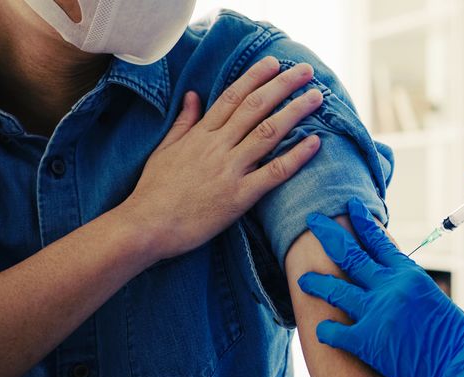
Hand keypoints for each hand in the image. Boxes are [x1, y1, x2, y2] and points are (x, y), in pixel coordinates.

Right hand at [118, 57, 322, 260]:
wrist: (145, 226)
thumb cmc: (153, 191)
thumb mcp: (165, 150)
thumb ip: (183, 122)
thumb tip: (193, 94)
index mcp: (200, 135)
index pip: (232, 97)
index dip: (255, 77)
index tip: (274, 63)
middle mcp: (217, 146)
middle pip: (256, 107)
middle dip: (283, 85)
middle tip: (306, 70)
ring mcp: (229, 170)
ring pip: (268, 132)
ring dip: (295, 112)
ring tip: (318, 96)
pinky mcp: (239, 197)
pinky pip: (274, 172)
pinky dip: (296, 156)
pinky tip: (315, 142)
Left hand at [298, 198, 463, 376]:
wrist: (459, 365)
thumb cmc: (453, 336)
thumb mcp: (433, 297)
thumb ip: (409, 285)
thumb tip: (394, 278)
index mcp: (408, 275)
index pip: (379, 241)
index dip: (362, 223)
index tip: (350, 208)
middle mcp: (389, 287)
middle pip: (350, 254)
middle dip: (328, 235)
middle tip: (313, 221)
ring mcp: (376, 312)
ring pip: (335, 289)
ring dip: (317, 283)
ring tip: (304, 279)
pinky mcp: (367, 340)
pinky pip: (335, 331)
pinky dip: (326, 330)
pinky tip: (321, 330)